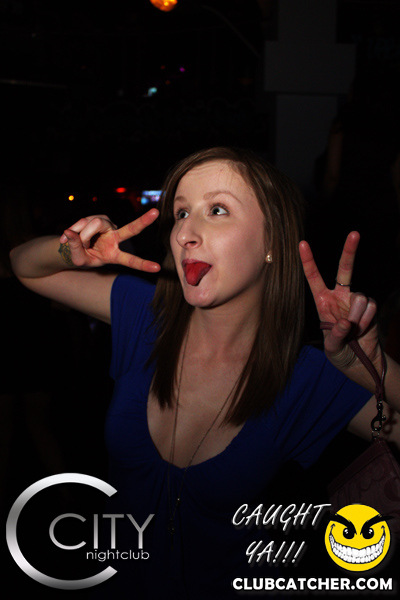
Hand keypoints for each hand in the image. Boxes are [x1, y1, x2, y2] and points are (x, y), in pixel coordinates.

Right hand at [59, 209, 160, 271]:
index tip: (157, 268)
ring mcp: (108, 225)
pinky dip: (73, 231)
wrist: (76, 246)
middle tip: (156, 212)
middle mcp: (116, 236)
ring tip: (76, 244)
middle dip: (143, 221)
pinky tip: (67, 237)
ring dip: (81, 236)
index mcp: (115, 254)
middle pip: (131, 229)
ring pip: (94, 224)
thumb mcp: (79, 259)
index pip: (131, 260)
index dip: (143, 264)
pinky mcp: (99, 217)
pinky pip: (83, 222)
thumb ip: (76, 248)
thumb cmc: (83, 256)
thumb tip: (69, 232)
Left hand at [299, 232, 380, 381]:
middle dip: (350, 251)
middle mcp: (339, 296)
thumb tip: (346, 323)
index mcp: (322, 301)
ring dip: (357, 317)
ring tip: (353, 331)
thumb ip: (336, 335)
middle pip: (345, 269)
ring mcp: (356, 300)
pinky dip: (366, 321)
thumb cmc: (339, 353)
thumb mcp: (331, 347)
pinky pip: (371, 308)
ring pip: (360, 298)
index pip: (314, 278)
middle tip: (354, 233)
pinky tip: (362, 330)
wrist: (361, 361)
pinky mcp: (370, 307)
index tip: (302, 243)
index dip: (309, 261)